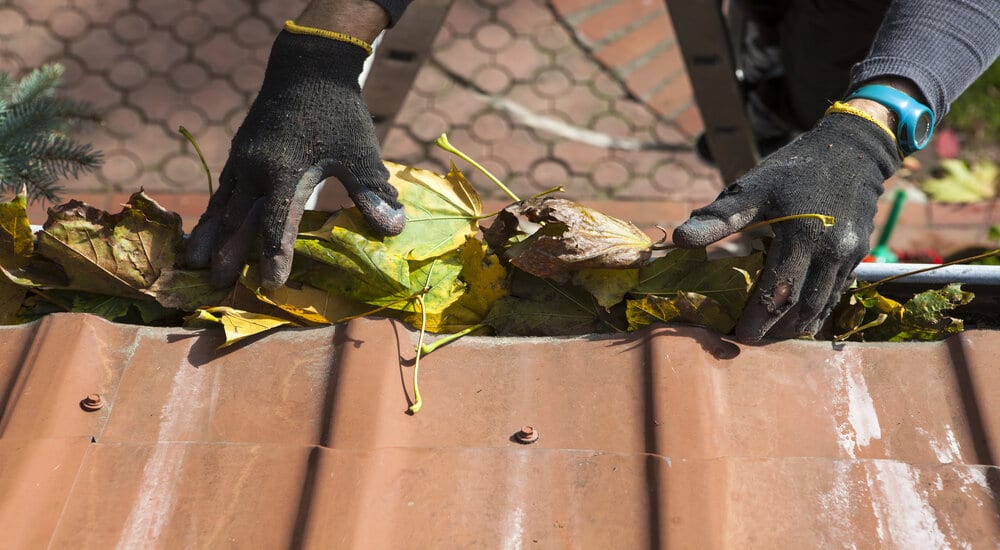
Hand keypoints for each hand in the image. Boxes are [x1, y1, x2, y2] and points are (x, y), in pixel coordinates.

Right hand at [185, 29, 404, 289]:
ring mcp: (243, 160)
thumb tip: (393, 229)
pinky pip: (222, 191)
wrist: (308, 68)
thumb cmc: (338, 113)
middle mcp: (255, 168)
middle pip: (238, 219)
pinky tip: (207, 230)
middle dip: (228, 253)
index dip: (274, 255)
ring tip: (194, 263)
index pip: (276, 223)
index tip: (271, 284)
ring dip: (210, 235)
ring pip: (222, 205)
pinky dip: (213, 213)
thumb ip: (371, 192)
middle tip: (217, 285)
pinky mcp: (240, 154)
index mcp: (284, 170)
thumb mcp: (360, 152)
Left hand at [673, 112, 900, 342]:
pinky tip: (794, 320)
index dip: (757, 319)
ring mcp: (849, 256)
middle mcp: (831, 250)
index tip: (736, 334)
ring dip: (795, 328)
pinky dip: (814, 313)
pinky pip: (836, 295)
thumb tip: (680, 239)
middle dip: (774, 331)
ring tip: (769, 336)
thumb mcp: (754, 186)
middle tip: (747, 341)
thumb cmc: (794, 169)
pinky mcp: (858, 257)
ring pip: (822, 307)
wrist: (852, 151)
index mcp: (802, 234)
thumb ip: (720, 217)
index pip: (778, 292)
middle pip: (801, 308)